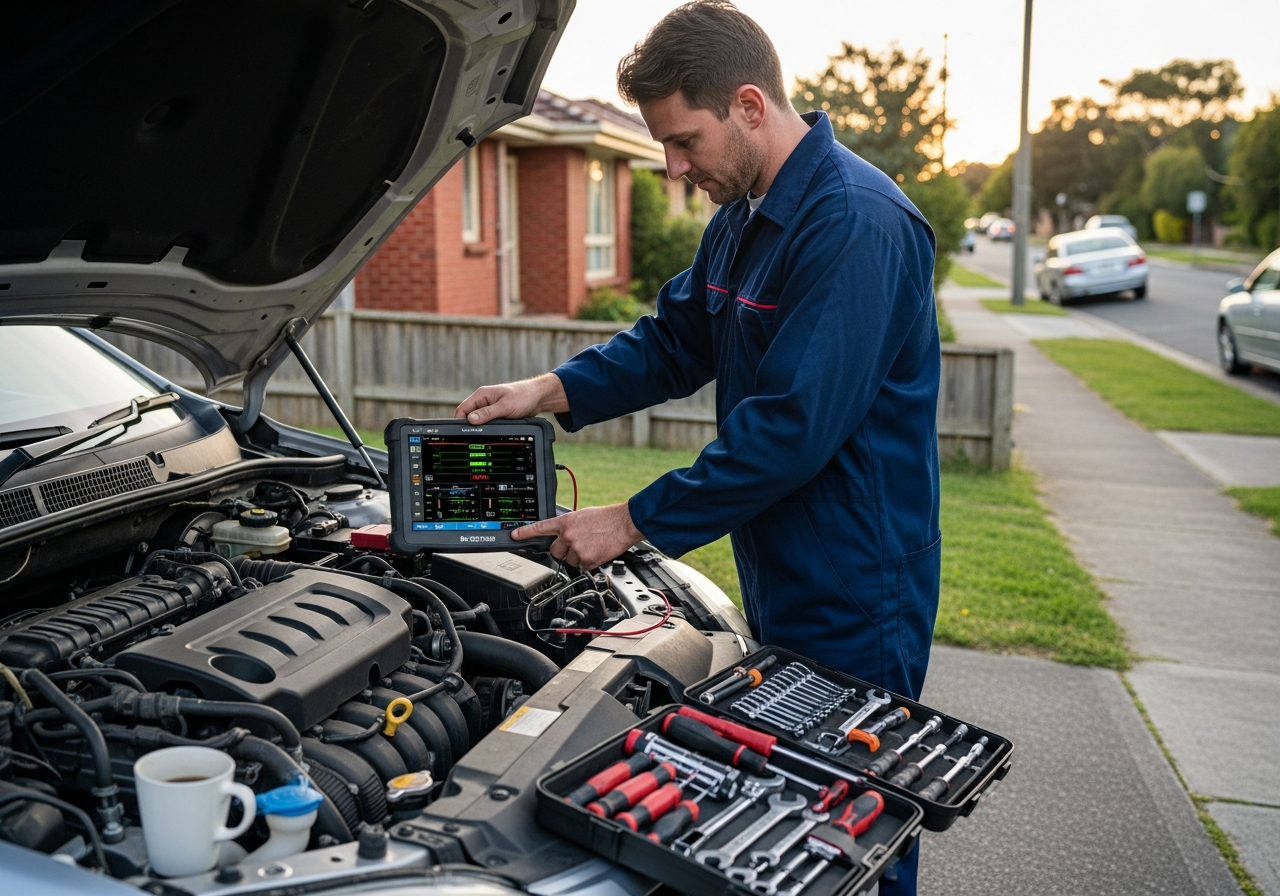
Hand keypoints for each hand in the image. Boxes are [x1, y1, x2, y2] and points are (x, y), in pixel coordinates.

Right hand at [455, 373, 568, 424]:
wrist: (538, 397)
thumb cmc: (523, 396)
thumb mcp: (505, 406)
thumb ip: (487, 413)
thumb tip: (471, 420)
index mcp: (481, 395)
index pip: (463, 409)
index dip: (460, 421)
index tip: (461, 433)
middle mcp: (483, 400)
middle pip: (469, 416)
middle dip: (470, 426)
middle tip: (474, 438)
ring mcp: (489, 407)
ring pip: (478, 421)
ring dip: (480, 427)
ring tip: (485, 435)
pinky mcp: (496, 414)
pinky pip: (487, 422)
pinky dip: (488, 428)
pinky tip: (491, 432)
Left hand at [511, 502, 644, 569]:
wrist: (624, 522)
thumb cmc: (606, 518)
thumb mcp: (582, 516)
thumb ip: (569, 526)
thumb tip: (563, 536)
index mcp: (565, 522)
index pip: (540, 528)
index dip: (525, 533)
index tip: (514, 536)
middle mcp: (568, 536)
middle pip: (555, 552)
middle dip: (564, 550)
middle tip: (579, 543)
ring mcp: (577, 549)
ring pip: (570, 561)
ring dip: (579, 556)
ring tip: (592, 545)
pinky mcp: (587, 560)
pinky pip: (583, 566)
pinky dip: (590, 562)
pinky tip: (598, 551)